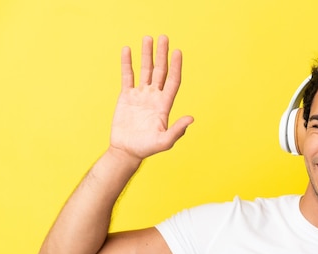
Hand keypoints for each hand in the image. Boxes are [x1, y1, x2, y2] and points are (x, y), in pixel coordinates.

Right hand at [109, 35, 193, 162]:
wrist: (127, 151)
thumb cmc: (147, 148)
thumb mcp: (165, 142)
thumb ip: (178, 130)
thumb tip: (191, 118)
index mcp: (165, 105)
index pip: (173, 81)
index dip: (176, 67)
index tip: (178, 52)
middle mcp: (154, 97)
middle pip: (160, 71)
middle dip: (162, 54)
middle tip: (164, 37)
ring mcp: (140, 96)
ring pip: (145, 70)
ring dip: (146, 55)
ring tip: (147, 38)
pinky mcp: (126, 97)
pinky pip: (127, 76)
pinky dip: (127, 63)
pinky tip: (127, 50)